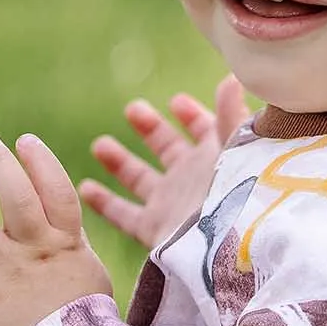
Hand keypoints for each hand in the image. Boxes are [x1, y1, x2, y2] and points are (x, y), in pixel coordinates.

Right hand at [80, 75, 250, 249]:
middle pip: (169, 150)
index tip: (176, 102)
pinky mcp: (155, 229)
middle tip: (133, 110)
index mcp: (217, 157)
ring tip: (101, 145)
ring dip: (121, 162)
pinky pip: (124, 214)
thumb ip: (230, 115)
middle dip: (152, 129)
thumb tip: (230, 78)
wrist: (232, 247)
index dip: (191, 116)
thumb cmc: (242, 196)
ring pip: (141, 179)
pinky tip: (85, 188)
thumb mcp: (238, 148)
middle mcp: (193, 180)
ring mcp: (172, 204)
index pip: (205, 130)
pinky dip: (104, 202)